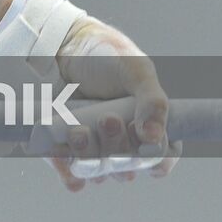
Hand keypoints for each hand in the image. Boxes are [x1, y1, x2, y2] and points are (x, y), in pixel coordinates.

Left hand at [49, 15, 181, 191]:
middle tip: (107, 118)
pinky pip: (72, 177)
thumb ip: (152, 101)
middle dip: (117, 148)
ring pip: (99, 172)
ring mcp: (95, 149)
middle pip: (126, 168)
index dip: (153, 158)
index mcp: (148, 125)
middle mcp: (123, 143)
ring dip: (90, 157)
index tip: (141, 140)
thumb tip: (153, 139)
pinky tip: (64, 152)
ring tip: (78, 130)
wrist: (61, 44)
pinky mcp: (68, 152)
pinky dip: (69, 171)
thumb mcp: (136, 70)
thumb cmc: (104, 54)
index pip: (160, 159)